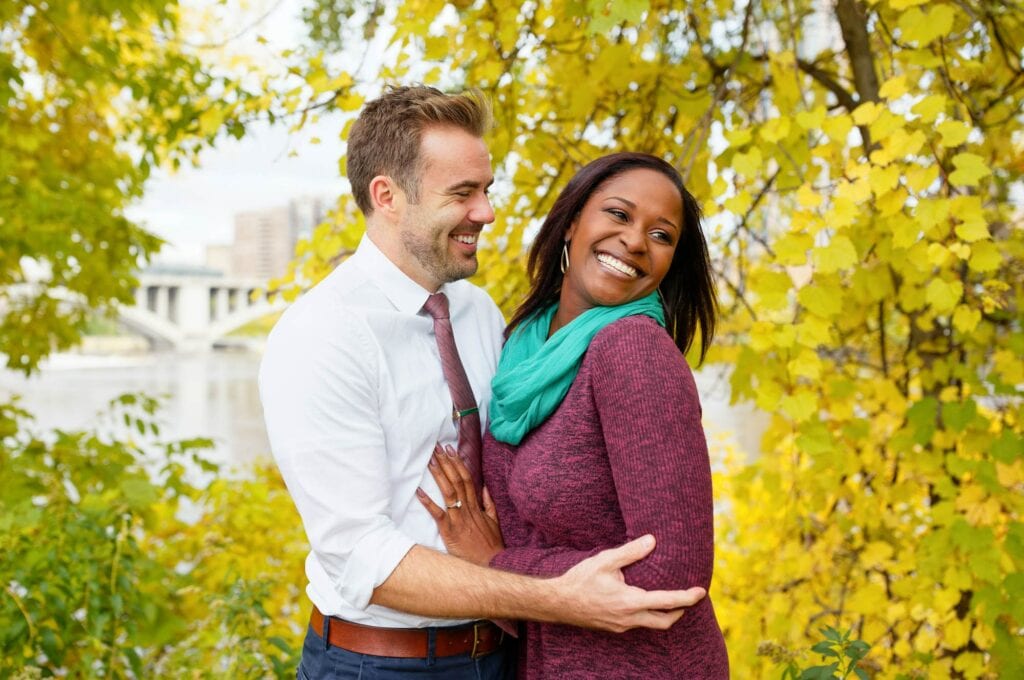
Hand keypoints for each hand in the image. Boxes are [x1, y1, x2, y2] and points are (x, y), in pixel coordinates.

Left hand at [416, 444, 504, 565]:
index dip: (458, 463)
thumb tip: (484, 488)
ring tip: (430, 461)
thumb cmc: (491, 545)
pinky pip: (438, 514)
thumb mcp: (494, 522)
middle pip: (457, 480)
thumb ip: (488, 504)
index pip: (467, 479)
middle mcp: (467, 509)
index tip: (451, 450)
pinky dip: (428, 502)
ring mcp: (458, 519)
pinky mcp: (449, 531)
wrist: (490, 563)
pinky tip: (419, 491)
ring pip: (448, 492)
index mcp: (476, 506)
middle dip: (447, 463)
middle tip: (437, 448)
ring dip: (439, 475)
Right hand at [549, 535, 705, 632]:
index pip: (667, 602)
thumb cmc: (580, 580)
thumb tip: (652, 540)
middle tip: (690, 598)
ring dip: (664, 614)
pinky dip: (648, 615)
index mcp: (630, 602)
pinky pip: (637, 624)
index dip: (687, 597)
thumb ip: (630, 552)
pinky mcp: (614, 628)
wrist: (558, 603)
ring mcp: (621, 626)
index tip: (701, 591)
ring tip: (671, 600)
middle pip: (665, 621)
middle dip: (680, 611)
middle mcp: (628, 619)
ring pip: (651, 625)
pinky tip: (644, 603)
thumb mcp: (605, 561)